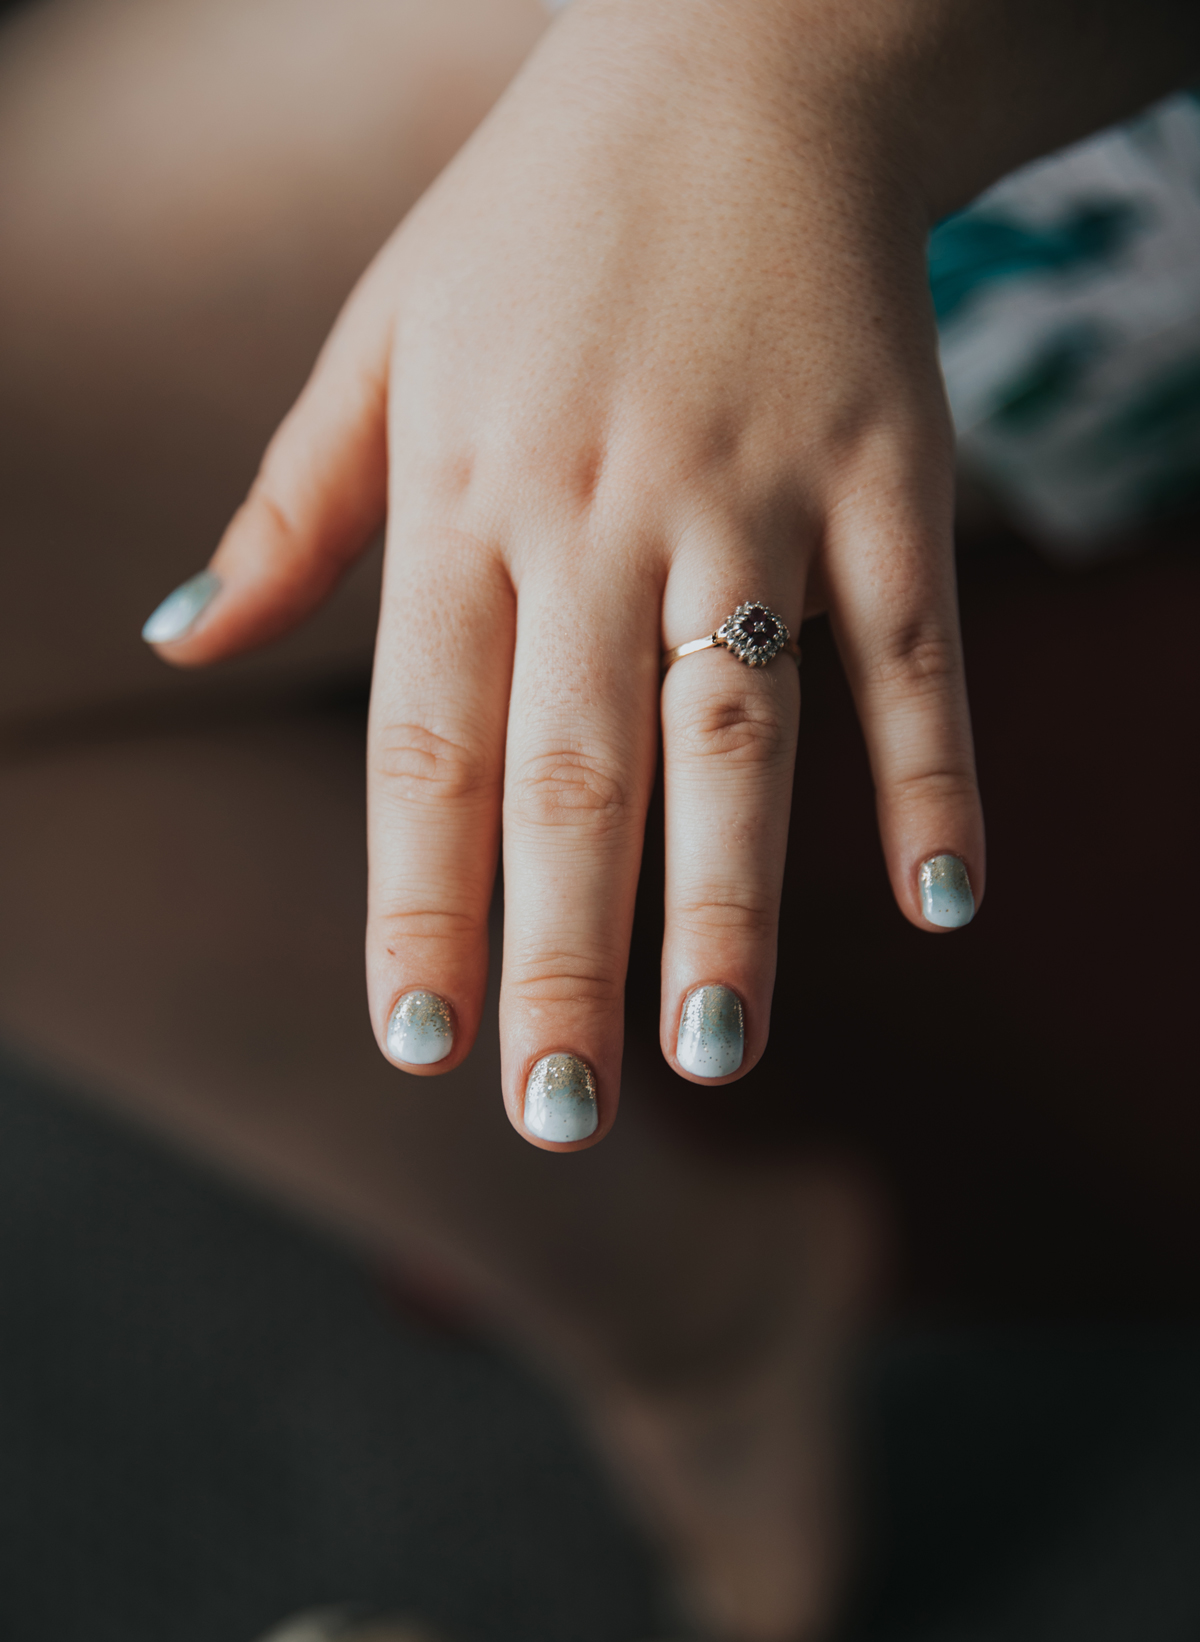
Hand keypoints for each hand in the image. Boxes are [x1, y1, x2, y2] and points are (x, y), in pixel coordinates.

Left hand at [146, 0, 985, 1148]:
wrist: (745, 58)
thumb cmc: (535, 225)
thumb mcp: (377, 342)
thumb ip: (288, 514)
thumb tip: (174, 644)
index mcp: (464, 499)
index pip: (426, 745)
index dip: (420, 902)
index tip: (415, 1043)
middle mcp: (600, 516)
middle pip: (576, 774)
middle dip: (562, 957)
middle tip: (554, 1114)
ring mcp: (756, 496)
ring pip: (739, 734)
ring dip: (733, 904)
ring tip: (719, 1053)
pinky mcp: (890, 472)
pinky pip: (913, 646)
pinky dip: (933, 773)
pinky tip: (943, 901)